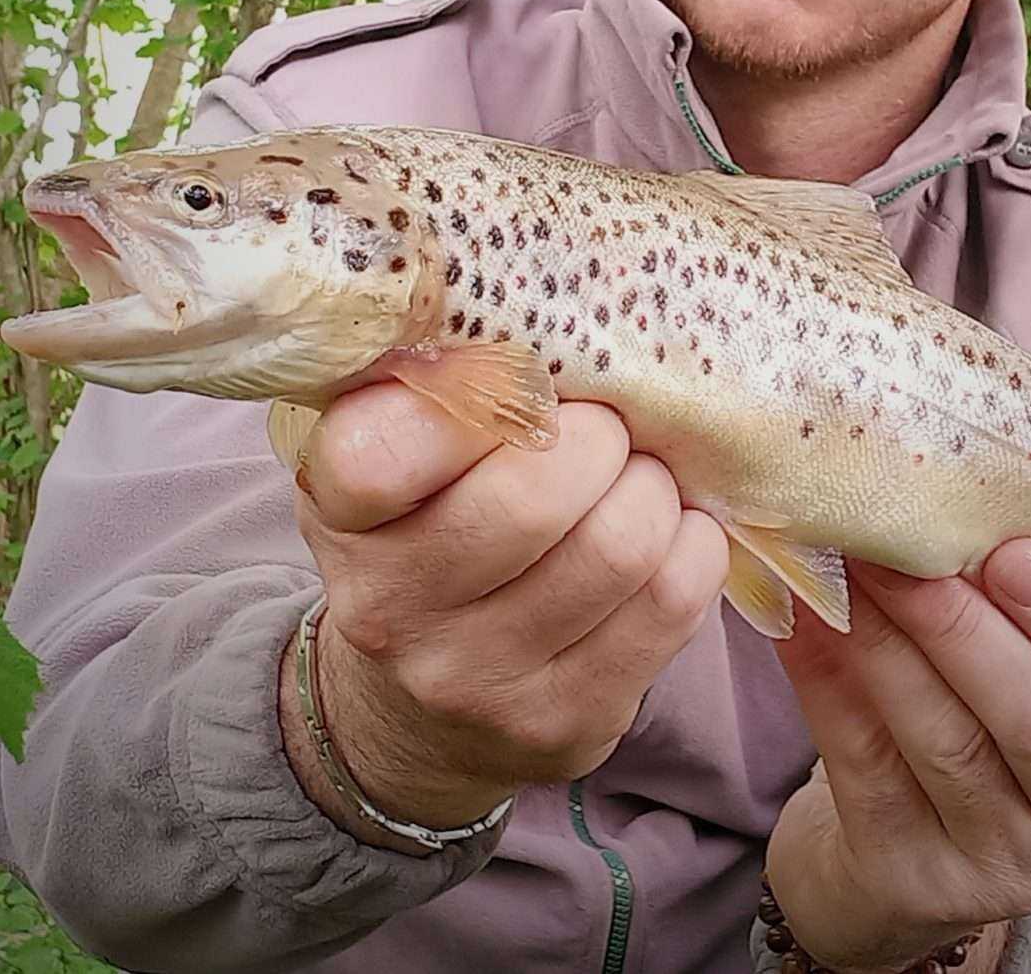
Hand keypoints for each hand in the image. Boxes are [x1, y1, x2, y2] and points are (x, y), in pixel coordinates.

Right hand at [287, 382, 730, 835]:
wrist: (417, 719)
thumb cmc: (421, 542)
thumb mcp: (391, 464)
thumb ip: (434, 391)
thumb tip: (541, 308)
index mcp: (340, 517)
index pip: (383, 447)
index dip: (475, 394)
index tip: (521, 379)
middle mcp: (392, 609)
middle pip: (535, 492)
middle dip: (598, 437)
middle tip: (602, 430)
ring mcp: (480, 679)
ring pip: (621, 543)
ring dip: (651, 489)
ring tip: (635, 480)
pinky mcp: (567, 722)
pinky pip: (674, 599)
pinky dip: (690, 544)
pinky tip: (665, 535)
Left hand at [765, 540, 1030, 973]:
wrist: (904, 843)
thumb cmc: (987, 706)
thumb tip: (1016, 441)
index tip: (1016, 552)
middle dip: (966, 626)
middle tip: (905, 547)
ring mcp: (997, 860)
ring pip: (945, 743)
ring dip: (889, 643)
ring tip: (844, 562)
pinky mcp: (908, 872)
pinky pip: (864, 765)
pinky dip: (827, 682)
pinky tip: (799, 617)